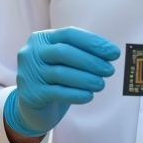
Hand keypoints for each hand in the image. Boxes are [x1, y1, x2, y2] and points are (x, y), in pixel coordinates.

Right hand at [4, 27, 119, 138]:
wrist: (32, 108)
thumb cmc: (54, 80)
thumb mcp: (64, 61)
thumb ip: (81, 53)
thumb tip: (110, 53)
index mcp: (42, 38)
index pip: (70, 34)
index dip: (93, 42)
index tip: (114, 53)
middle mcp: (31, 53)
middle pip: (64, 52)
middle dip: (91, 61)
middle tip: (109, 70)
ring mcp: (28, 73)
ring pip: (61, 73)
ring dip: (86, 78)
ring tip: (101, 84)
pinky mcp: (30, 94)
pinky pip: (57, 92)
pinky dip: (76, 94)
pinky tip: (89, 96)